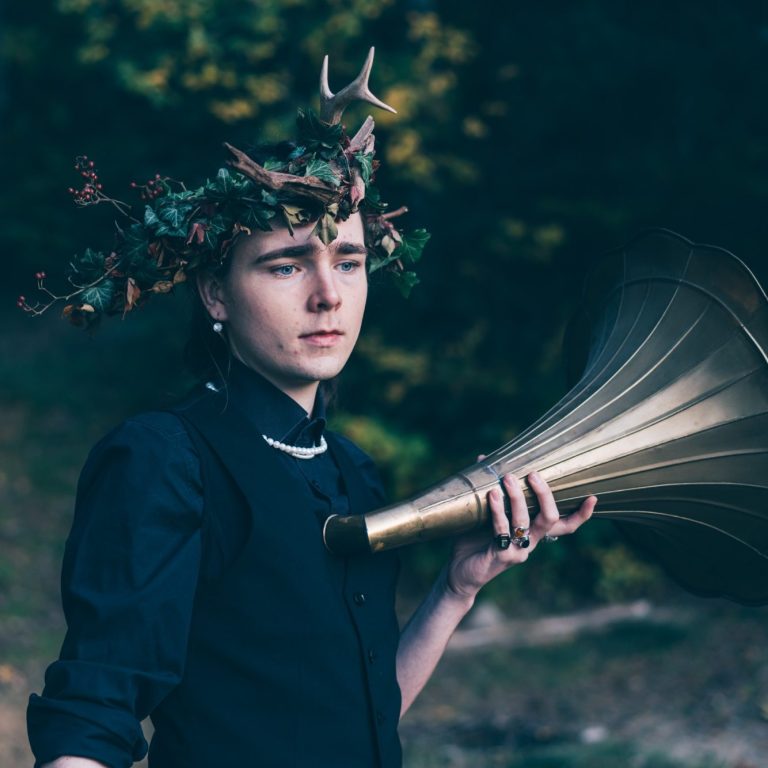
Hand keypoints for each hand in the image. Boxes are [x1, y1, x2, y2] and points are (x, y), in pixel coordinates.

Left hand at [445, 463, 595, 600]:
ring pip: (526, 522)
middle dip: (545, 494)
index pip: (566, 525)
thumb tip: (484, 456)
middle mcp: (531, 542)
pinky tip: (492, 494)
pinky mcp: (502, 556)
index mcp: (534, 532)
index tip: (593, 497)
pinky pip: (502, 530)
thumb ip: (491, 488)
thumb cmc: (474, 540)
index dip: (581, 514)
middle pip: (550, 518)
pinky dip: (498, 510)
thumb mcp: (486, 513)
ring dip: (517, 497)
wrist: (459, 573)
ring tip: (508, 478)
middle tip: (533, 473)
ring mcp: (518, 550)